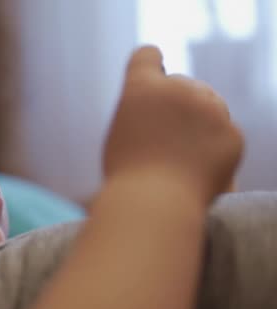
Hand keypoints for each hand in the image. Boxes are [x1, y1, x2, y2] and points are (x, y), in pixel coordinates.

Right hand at [103, 46, 243, 204]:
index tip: (154, 79)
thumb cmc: (128, 175)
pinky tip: (196, 171)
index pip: (147, 56)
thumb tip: (172, 113)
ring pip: (208, 109)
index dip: (150, 66)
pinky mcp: (233, 134)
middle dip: (178, 106)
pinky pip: (224, 135)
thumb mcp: (122, 133)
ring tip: (179, 160)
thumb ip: (144, 112)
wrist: (155, 205)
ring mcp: (210, 110)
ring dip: (199, 126)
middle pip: (183, 86)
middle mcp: (178, 89)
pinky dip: (214, 151)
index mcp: (142, 87)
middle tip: (164, 140)